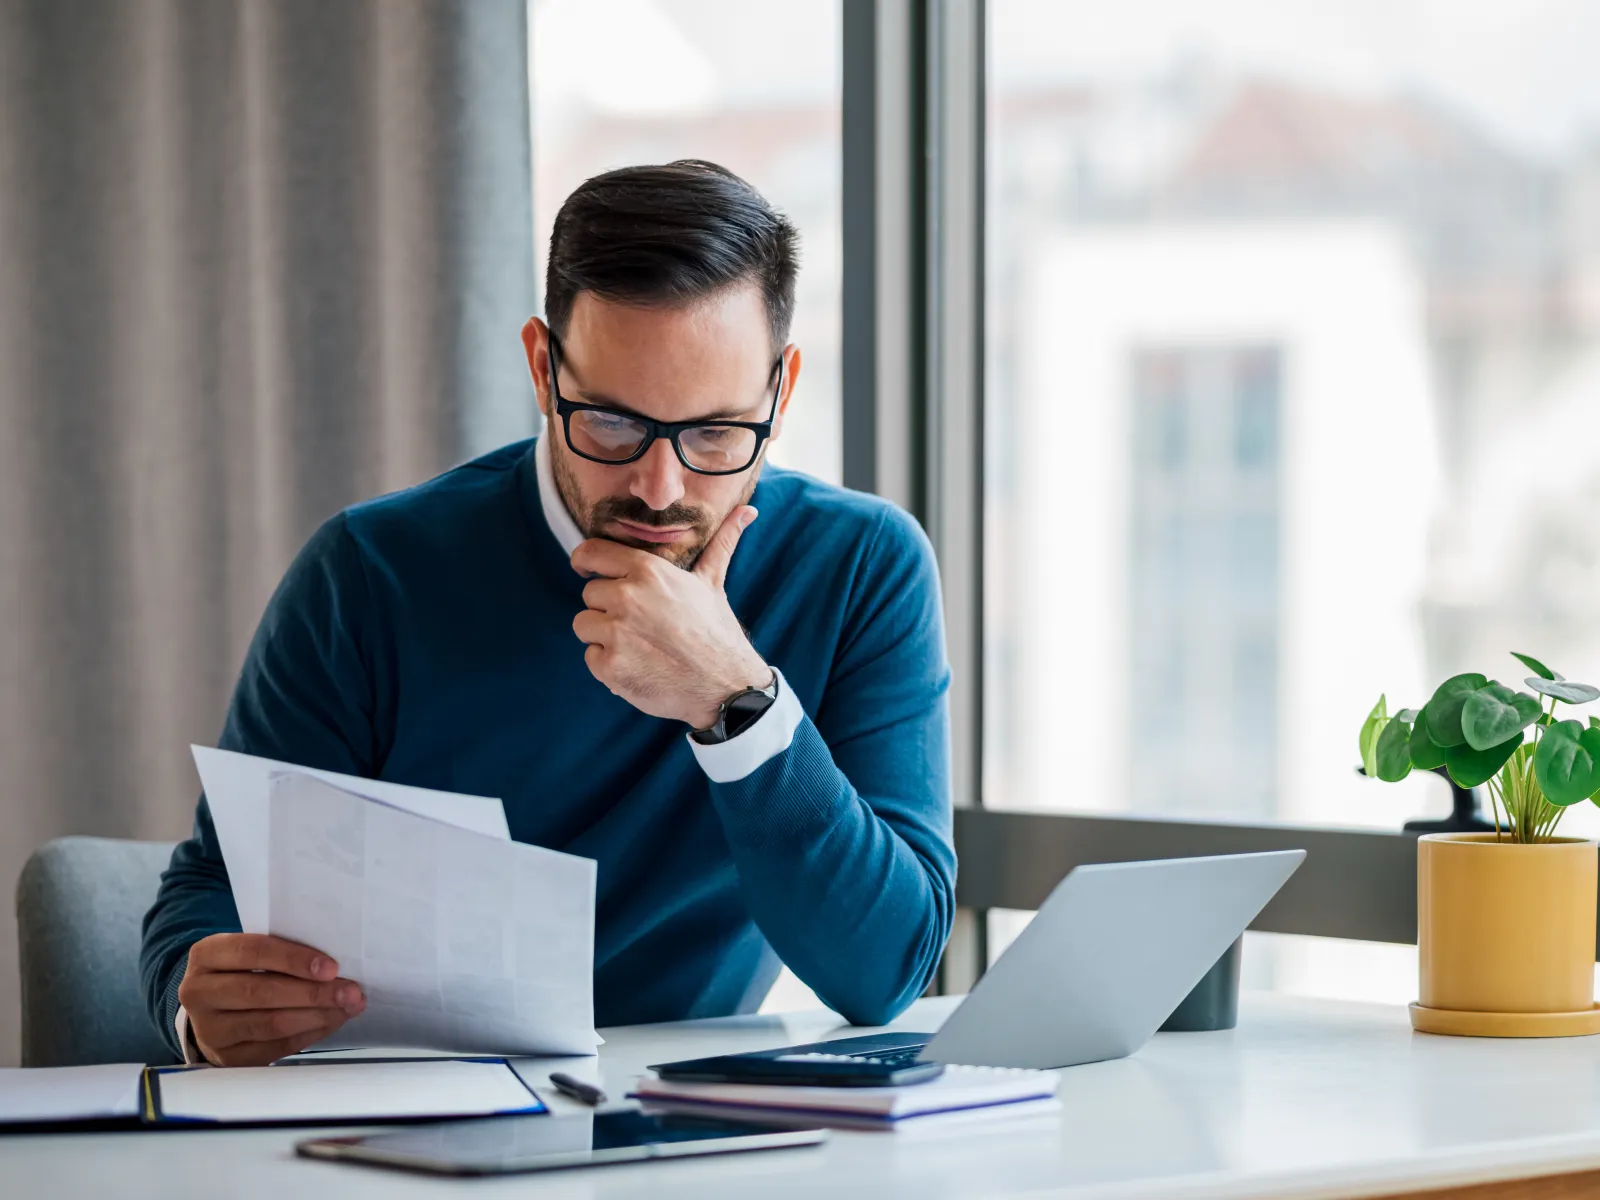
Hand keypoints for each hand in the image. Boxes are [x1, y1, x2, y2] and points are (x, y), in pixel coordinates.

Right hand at [177, 933, 365, 1065]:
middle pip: (261, 992)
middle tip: (351, 991)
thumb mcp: (249, 952)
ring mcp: (209, 1029)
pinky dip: (309, 1034)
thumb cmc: (243, 970)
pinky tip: (330, 1022)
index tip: (331, 967)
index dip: (293, 959)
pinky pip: (275, 1047)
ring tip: (348, 1007)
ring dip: (317, 1016)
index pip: (251, 951)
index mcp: (206, 955)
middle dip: (313, 993)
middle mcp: (199, 992)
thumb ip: (281, 952)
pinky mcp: (227, 1057)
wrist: (211, 1008)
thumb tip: (335, 965)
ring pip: (270, 1024)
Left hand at [571, 505, 771, 728]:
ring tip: (638, 644)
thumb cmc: (717, 632)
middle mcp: (627, 598)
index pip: (591, 553)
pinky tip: (637, 665)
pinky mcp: (609, 666)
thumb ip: (721, 543)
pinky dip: (608, 664)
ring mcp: (616, 633)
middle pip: (589, 594)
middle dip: (608, 607)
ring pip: (584, 625)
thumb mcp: (713, 582)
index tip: (586, 570)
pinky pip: (590, 657)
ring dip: (603, 636)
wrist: (725, 686)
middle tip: (640, 623)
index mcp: (648, 571)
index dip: (585, 561)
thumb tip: (748, 510)